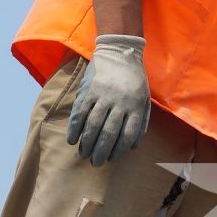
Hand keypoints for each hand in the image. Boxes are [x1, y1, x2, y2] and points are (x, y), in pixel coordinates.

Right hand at [66, 34, 150, 165]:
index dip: (119, 150)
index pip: (127, 135)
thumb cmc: (134, 81)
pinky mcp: (89, 90)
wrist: (119, 53)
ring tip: (83, 154)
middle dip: (101, 151)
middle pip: (109, 133)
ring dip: (87, 143)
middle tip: (96, 163)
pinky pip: (80, 112)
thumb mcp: (144, 100)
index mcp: (135, 106)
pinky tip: (72, 139)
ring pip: (93, 125)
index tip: (112, 159)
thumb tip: (132, 147)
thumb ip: (140, 122)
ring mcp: (103, 96)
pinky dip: (75, 128)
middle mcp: (119, 102)